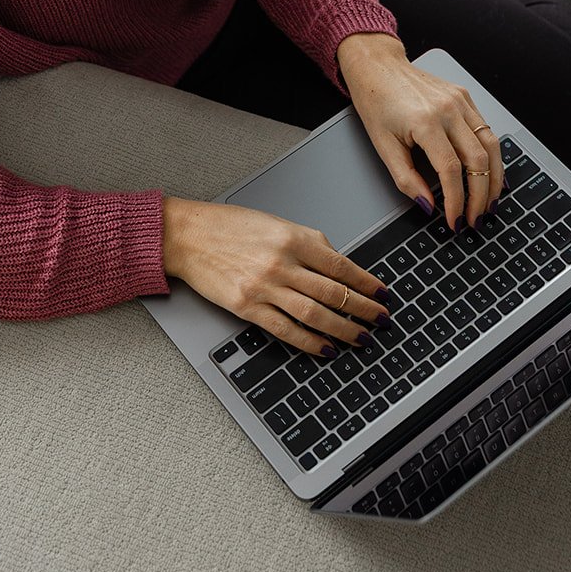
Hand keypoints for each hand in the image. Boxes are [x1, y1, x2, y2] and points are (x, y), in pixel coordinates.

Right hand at [162, 196, 390, 355]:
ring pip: (315, 315)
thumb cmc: (229, 226)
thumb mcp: (275, 223)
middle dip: (363, 309)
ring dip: (343, 329)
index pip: (340, 265)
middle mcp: (282, 262)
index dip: (366, 283)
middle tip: (381, 319)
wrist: (188, 235)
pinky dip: (310, 342)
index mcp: (292, 238)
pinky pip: (286, 330)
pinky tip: (325, 348)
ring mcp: (264, 287)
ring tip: (361, 337)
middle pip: (333, 293)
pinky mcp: (247, 307)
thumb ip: (307, 243)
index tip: (382, 293)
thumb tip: (336, 264)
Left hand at [337, 32, 504, 229]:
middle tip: (476, 219)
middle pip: (479, 160)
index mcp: (425, 121)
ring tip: (489, 202)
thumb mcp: (383, 146)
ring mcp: (460, 100)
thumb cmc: (376, 101)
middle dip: (481, 196)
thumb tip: (428, 205)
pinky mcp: (465, 96)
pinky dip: (493, 156)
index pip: (451, 171)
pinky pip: (487, 129)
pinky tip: (491, 173)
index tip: (455, 220)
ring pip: (491, 145)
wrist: (377, 67)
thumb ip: (406, 180)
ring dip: (494, 178)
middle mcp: (448, 109)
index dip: (457, 201)